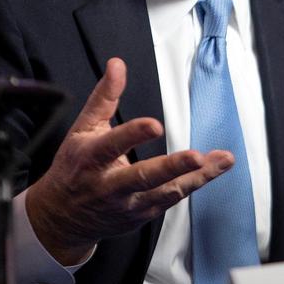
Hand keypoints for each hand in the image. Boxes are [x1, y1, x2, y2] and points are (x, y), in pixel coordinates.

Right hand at [26, 58, 233, 264]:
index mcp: (91, 159)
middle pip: (143, 177)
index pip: (112, 145)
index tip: (155, 125)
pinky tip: (214, 169)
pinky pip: (172, 198)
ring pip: (166, 192)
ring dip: (197, 177)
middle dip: (171, 167)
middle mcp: (109, 185)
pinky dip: (196, 184)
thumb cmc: (74, 168)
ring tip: (221, 160)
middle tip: (196, 157)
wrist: (62, 218)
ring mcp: (128, 204)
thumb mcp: (82, 129)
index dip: (133, 135)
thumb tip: (117, 65)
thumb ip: (104, 97)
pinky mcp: (143, 214)